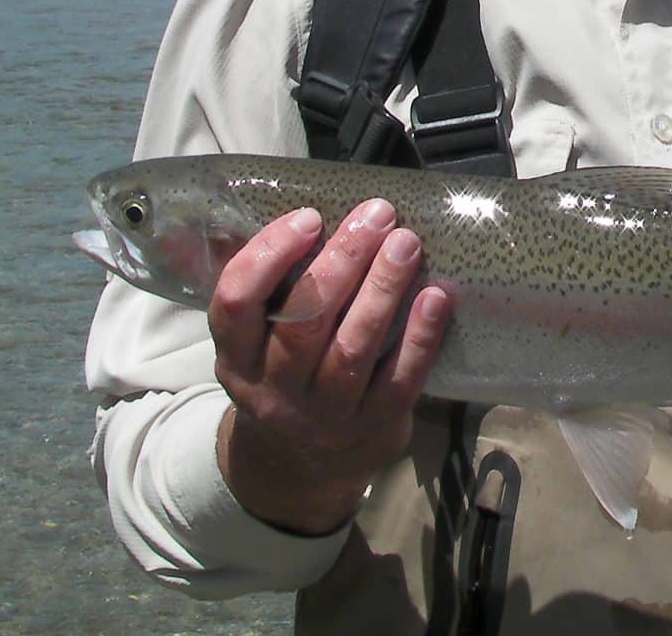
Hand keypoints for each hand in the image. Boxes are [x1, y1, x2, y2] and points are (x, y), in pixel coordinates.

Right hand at [209, 198, 450, 533]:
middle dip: (343, 260)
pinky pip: (398, 380)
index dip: (269, 257)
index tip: (309, 218)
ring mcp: (323, 415)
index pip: (235, 304)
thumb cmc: (286, 374)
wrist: (301, 469)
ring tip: (407, 243)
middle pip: (304, 320)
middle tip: (377, 215)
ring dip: (382, 289)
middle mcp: (273, 389)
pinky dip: (419, 337)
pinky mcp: (372, 429)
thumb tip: (305, 202)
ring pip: (352, 349)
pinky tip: (436, 297)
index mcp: (237, 358)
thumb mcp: (257, 343)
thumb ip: (272, 289)